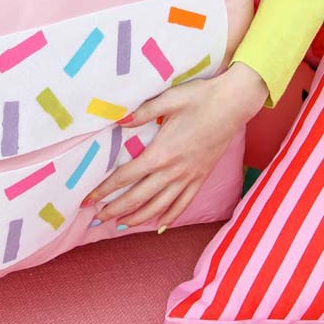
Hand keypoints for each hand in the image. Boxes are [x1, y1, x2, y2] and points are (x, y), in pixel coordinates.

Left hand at [85, 62, 269, 232]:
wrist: (235, 103)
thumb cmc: (200, 97)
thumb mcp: (168, 99)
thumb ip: (141, 112)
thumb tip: (118, 120)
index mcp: (162, 152)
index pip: (126, 177)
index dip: (104, 190)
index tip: (88, 200)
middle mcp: (175, 170)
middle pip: (139, 197)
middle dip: (116, 210)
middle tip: (97, 219)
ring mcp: (190, 176)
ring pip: (160, 206)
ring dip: (139, 218)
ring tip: (121, 225)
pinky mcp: (202, 177)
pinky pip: (184, 203)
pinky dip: (170, 216)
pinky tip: (159, 226)